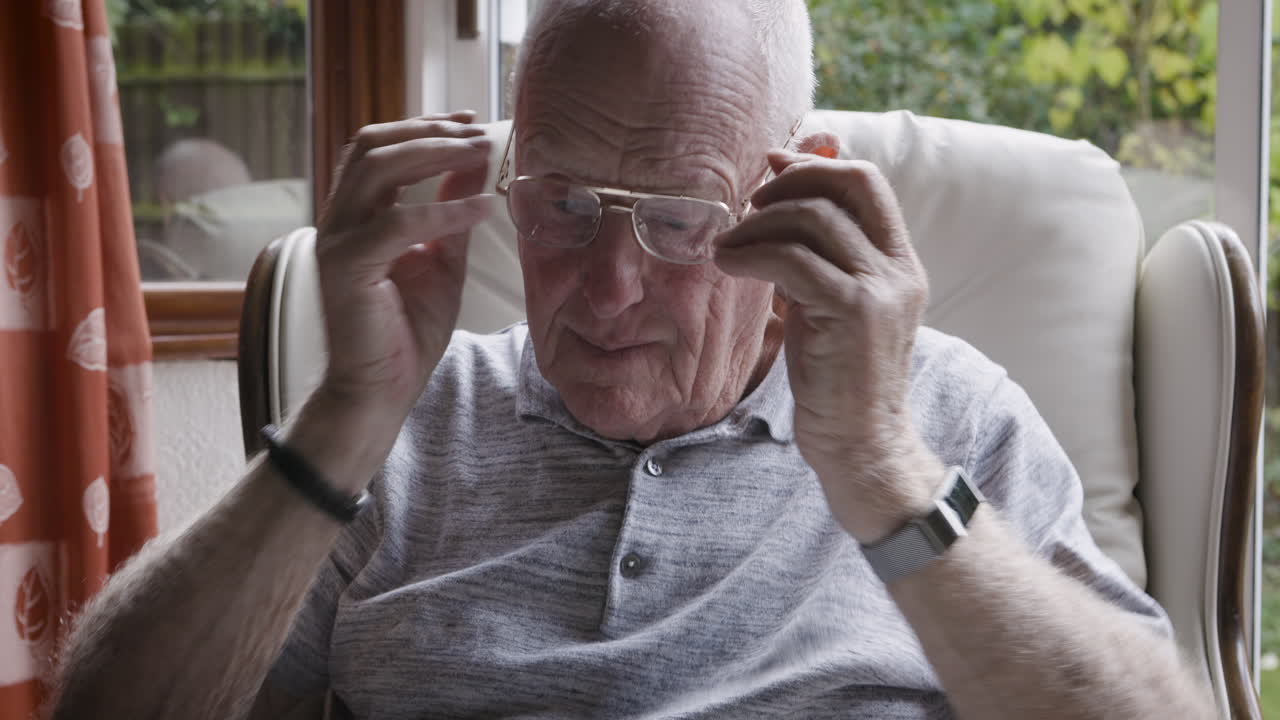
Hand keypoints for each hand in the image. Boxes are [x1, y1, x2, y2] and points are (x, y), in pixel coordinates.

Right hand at [313, 111, 495, 430]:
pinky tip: (480, 208)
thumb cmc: (407, 330)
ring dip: (433, 155)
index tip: (469, 120)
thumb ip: (451, 212)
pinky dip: (442, 211)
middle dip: (429, 132)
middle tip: (477, 131)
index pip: (378, 148)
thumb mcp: (441, 259)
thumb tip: (474, 164)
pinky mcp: (346, 269)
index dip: (422, 126)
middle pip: (373, 146)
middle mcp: (338, 221)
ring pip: (376, 171)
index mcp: (356, 215)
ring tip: (479, 154)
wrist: (381, 389)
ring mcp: (336, 242)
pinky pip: (397, 224)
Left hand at [714, 150, 942, 542]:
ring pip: (813, 219)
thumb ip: (818, 259)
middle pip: (848, 184)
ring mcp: (880, 289)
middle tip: (747, 203)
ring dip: (757, 223)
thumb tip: (777, 207)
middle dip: (789, 182)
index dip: (816, 165)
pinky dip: (751, 254)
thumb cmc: (837, 378)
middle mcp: (898, 268)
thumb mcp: (831, 306)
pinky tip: (726, 264)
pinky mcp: (852, 312)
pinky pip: (793, 260)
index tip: (772, 166)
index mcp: (900, 262)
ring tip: (726, 245)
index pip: (867, 181)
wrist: (862, 442)